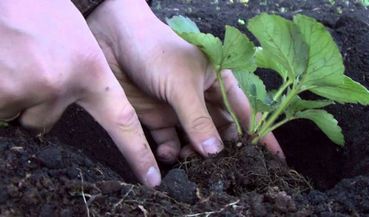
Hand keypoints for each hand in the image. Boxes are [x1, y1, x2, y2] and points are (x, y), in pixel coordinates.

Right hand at [0, 0, 160, 186]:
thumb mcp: (79, 44)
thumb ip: (81, 82)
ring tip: (18, 59)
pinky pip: (1, 107)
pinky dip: (0, 90)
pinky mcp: (3, 89)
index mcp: (91, 72)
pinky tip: (5, 62)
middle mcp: (64, 84)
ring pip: (21, 113)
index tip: (151, 179)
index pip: (122, 122)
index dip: (137, 153)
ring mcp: (32, 87)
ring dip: (15, 93)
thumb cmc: (46, 11)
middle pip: (44, 121)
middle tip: (32, 68)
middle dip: (35, 103)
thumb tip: (64, 116)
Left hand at [86, 0, 283, 161]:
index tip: (274, 158)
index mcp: (219, 82)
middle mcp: (202, 98)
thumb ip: (198, 119)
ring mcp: (180, 109)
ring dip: (196, 155)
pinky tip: (169, 156)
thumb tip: (216, 152)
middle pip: (221, 131)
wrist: (111, 40)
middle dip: (224, 152)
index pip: (246, 112)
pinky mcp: (156, 117)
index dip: (261, 134)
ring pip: (195, 140)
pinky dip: (171, 152)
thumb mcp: (182, 84)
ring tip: (193, 166)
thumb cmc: (156, 50)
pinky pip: (169, 141)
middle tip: (227, 173)